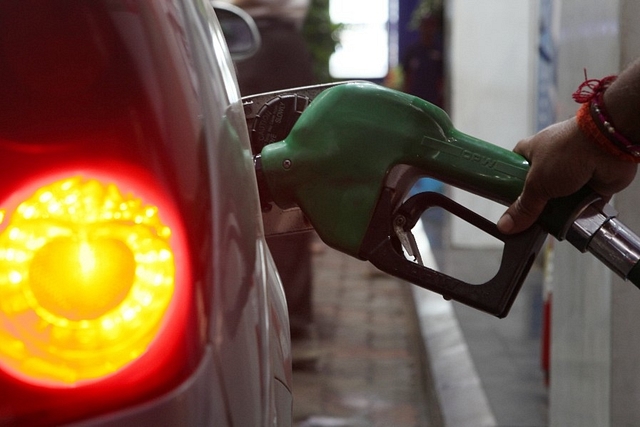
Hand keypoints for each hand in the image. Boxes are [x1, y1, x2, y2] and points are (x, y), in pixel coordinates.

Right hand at [497, 117, 637, 233]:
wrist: (609, 145)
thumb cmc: (566, 152)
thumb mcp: (536, 183)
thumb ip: (523, 207)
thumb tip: (505, 227)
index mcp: (532, 151)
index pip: (514, 168)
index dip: (508, 184)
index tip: (505, 203)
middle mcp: (552, 161)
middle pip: (537, 189)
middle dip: (535, 205)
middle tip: (528, 222)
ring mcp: (574, 172)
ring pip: (560, 199)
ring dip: (558, 212)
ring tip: (551, 228)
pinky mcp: (594, 184)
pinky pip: (582, 205)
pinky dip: (579, 214)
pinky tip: (572, 225)